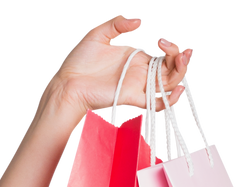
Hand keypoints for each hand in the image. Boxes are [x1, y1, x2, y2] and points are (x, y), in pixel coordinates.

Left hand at [47, 12, 193, 118]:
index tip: (160, 39)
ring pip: (170, 85)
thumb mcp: (98, 33)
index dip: (172, 46)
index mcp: (138, 58)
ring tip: (182, 59)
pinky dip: (170, 99)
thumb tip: (140, 20)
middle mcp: (141, 74)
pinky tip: (176, 89)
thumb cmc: (78, 62)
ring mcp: (138, 87)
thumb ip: (118, 22)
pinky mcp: (131, 99)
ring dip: (182, 73)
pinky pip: (157, 103)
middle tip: (182, 50)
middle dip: (183, 58)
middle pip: (173, 69)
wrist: (65, 83)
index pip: (166, 54)